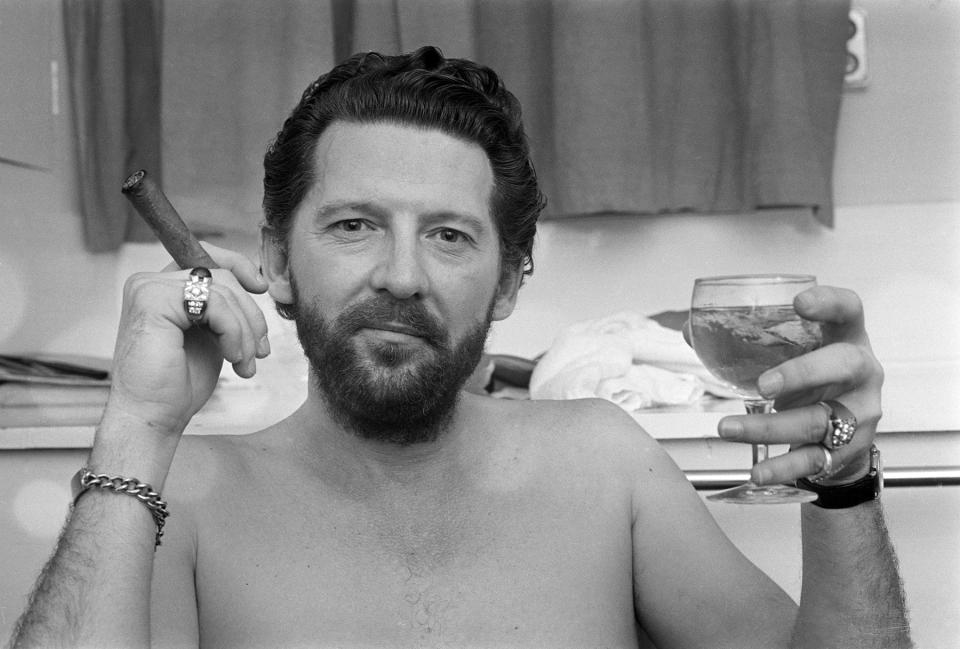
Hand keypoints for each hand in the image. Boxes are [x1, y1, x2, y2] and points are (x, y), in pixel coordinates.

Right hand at [105, 243, 269, 435]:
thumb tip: (255, 284)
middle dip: (250, 315)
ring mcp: (148, 288)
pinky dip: (233, 331)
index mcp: (162, 288)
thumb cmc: (178, 383)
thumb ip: (223, 308)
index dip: (239, 265)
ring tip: (245, 362)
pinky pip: (213, 302)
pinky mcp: (152, 300)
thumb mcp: (210, 335)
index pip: (205, 256)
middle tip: (258, 351)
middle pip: (221, 275)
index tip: (261, 287)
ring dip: (245, 331)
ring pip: (222, 290)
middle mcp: (150, 282)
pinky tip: (231, 357)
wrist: (153, 416)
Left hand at [714, 286, 883, 484]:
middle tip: (762, 386)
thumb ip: (747, 340)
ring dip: (769, 427)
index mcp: (847, 336)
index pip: (849, 309)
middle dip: (801, 375)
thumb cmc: (813, 376)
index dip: (829, 302)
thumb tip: (690, 332)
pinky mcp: (850, 447)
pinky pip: (816, 458)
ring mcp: (860, 411)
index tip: (799, 302)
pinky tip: (759, 471)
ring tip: (728, 428)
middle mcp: (862, 371)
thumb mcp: (790, 351)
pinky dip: (784, 467)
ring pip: (819, 420)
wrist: (848, 428)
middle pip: (844, 365)